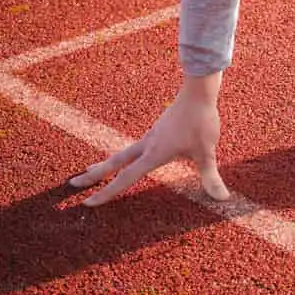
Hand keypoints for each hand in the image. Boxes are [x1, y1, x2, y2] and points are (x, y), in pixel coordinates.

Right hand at [68, 73, 230, 204]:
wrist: (197, 91)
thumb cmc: (201, 120)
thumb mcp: (207, 151)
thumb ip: (211, 176)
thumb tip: (222, 198)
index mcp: (153, 153)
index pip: (125, 178)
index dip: (106, 192)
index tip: (88, 202)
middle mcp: (147, 145)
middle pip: (114, 162)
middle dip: (93, 175)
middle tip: (72, 184)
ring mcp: (150, 137)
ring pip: (121, 154)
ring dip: (106, 165)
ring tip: (91, 172)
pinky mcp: (156, 131)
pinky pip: (134, 148)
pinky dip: (123, 157)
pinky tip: (126, 159)